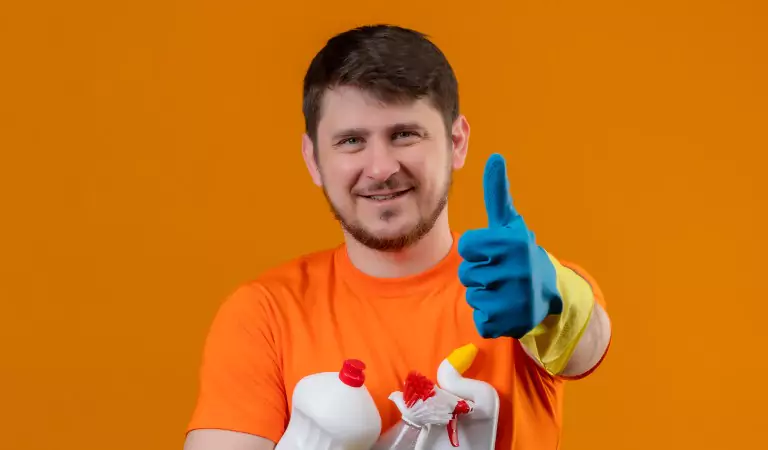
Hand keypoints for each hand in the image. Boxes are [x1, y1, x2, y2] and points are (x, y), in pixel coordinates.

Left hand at [458, 153, 562, 338]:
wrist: (550, 292)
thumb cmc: (519, 253)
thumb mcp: (510, 223)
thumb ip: (497, 193)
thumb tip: (494, 156)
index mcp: (512, 243)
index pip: (466, 247)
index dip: (475, 250)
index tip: (492, 251)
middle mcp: (517, 269)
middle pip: (467, 273)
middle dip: (479, 274)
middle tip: (501, 273)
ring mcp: (515, 298)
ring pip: (472, 296)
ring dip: (483, 294)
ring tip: (504, 290)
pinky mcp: (512, 323)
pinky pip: (480, 319)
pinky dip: (489, 317)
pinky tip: (506, 309)